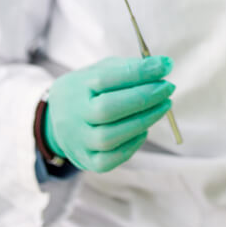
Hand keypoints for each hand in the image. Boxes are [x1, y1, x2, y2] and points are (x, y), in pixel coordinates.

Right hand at [43, 55, 174, 172]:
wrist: (57, 119)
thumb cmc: (88, 91)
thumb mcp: (99, 72)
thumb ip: (128, 69)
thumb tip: (162, 66)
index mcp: (76, 87)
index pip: (107, 78)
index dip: (139, 72)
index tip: (165, 65)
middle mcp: (73, 116)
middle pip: (108, 109)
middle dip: (143, 97)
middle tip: (168, 87)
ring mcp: (78, 141)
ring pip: (110, 137)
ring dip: (143, 120)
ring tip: (163, 106)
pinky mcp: (87, 161)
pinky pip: (110, 159)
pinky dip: (132, 145)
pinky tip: (144, 129)